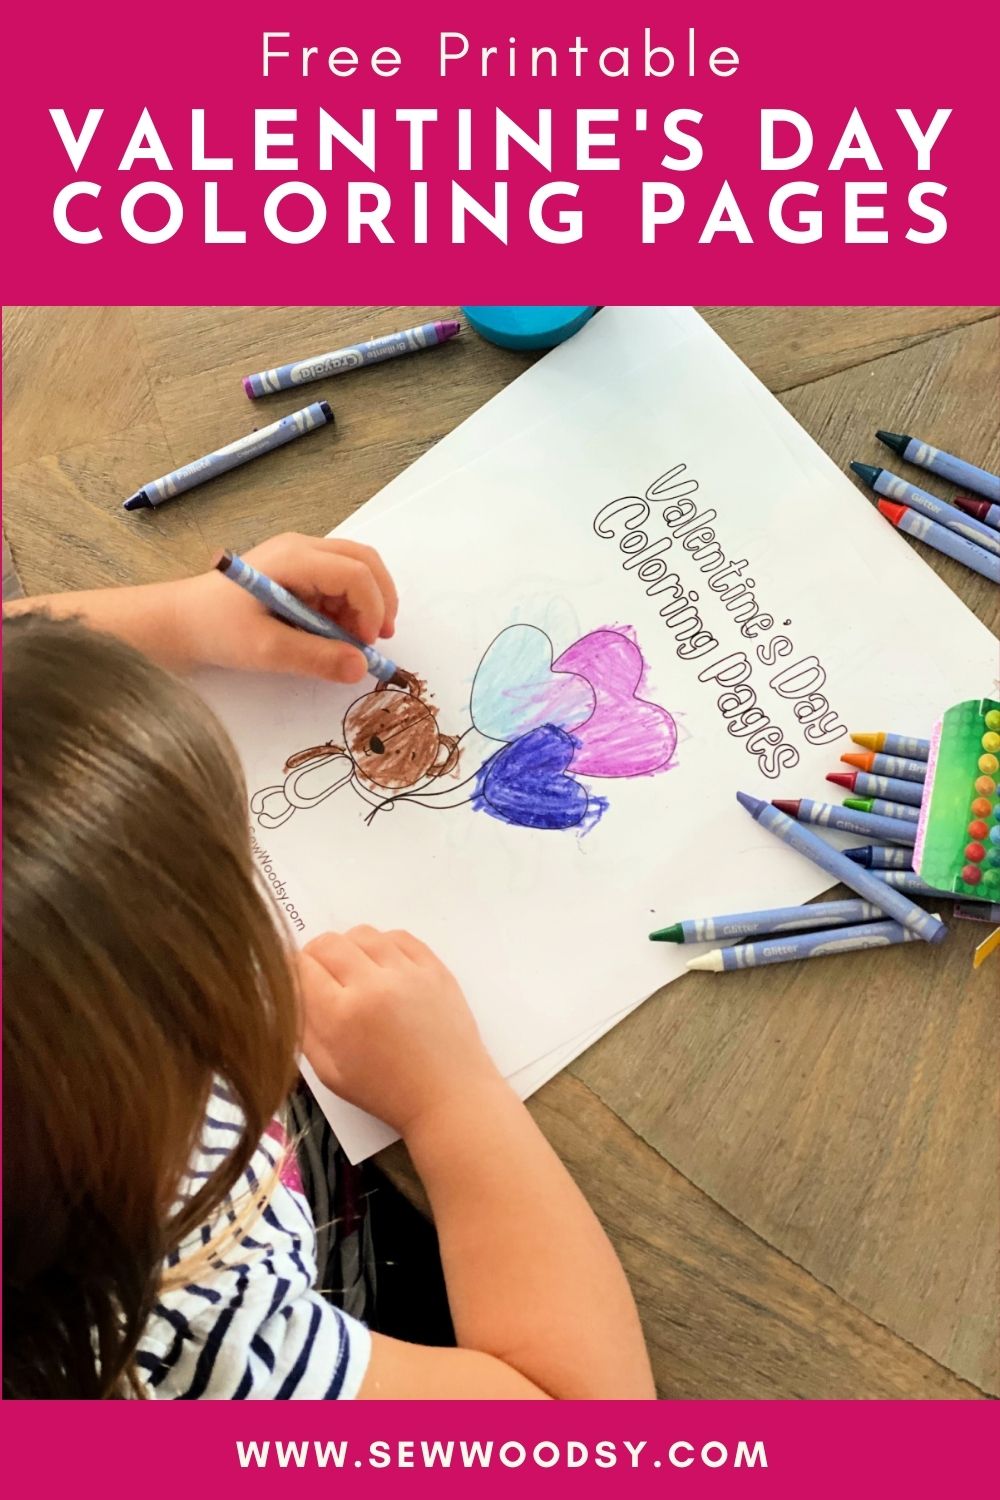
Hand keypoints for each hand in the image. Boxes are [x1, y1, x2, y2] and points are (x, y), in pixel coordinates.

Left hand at [179, 532, 398, 682]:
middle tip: (379, 639)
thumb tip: (360, 668)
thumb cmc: (216, 629)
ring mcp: (301, 557)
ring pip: (356, 570)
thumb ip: (315, 658)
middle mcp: (302, 548)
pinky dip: (349, 608)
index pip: (356, 572)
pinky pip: (339, 583)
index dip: (371, 609)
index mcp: (294, 558)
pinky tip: (335, 634)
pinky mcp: (299, 572)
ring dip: (365, 606)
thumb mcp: (265, 650)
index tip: (366, 645)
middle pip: (364, 561)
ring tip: (353, 641)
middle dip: (380, 600)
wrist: (181, 621)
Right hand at [298, 927, 500, 1135]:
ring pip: (362, 934)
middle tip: (322, 975)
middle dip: (316, 956)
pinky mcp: (434, 967)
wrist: (449, 1096)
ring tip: (354, 971)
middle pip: (328, 943)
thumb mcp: (329, 1072)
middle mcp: (373, 984)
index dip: (292, 971)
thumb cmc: (386, 1092)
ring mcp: (407, 972)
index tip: (297, 980)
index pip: (301, 967)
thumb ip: (304, 1028)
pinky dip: (383, 945)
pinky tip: (383, 965)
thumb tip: (292, 991)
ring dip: (350, 948)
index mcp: (341, 1014)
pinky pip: (399, 936)